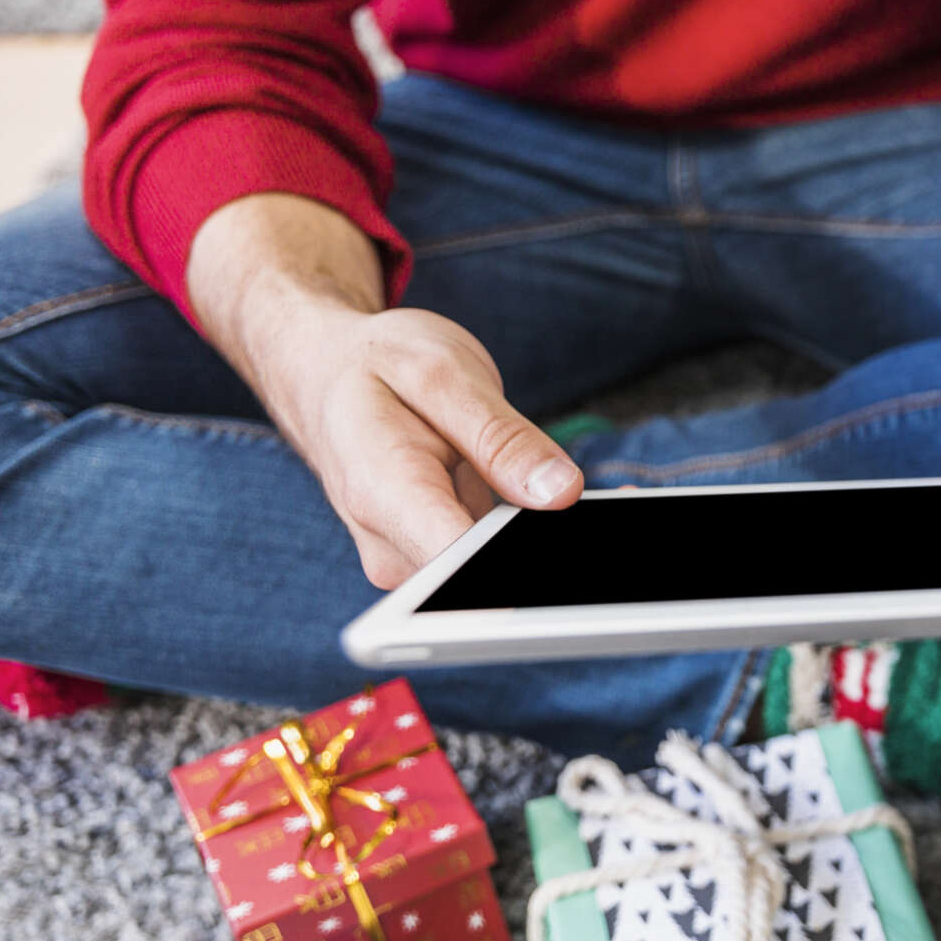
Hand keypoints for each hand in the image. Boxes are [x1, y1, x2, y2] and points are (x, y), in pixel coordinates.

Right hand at [187, 195, 581, 587]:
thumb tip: (561, 494)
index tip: (578, 540)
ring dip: (543, 537)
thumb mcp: (443, 374)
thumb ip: (502, 437)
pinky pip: (489, 557)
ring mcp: (410, 558)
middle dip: (549, 545)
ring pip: (493, 570)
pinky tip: (559, 502)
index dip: (525, 558)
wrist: (323, 375)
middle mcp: (392, 545)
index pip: (462, 566)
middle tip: (617, 504)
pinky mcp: (433, 555)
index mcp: (386, 496)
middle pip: (485, 576)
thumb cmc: (375, 364)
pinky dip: (527, 531)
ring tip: (585, 492)